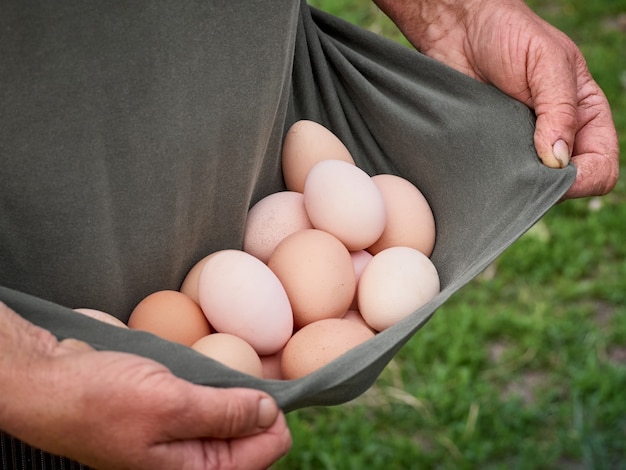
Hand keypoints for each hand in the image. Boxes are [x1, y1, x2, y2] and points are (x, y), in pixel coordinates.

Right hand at [0, 303, 290, 469]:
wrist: (51, 385)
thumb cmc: (103, 398)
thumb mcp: (171, 403)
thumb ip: (226, 413)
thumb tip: (271, 413)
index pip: (267, 451)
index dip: (275, 417)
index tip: (267, 381)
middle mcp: (192, 461)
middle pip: (252, 437)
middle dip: (257, 403)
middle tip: (246, 366)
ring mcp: (180, 439)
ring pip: (231, 418)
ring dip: (236, 390)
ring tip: (227, 364)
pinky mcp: (169, 417)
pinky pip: (208, 405)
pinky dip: (215, 385)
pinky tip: (207, 367)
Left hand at [374, 0, 618, 198]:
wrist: (459, 30)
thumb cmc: (508, 35)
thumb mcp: (546, 62)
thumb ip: (559, 109)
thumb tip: (558, 160)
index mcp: (585, 116)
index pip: (601, 166)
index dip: (583, 178)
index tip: (552, 171)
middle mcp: (558, 136)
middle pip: (567, 186)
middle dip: (548, 185)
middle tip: (517, 169)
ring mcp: (523, 146)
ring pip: (530, 187)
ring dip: (517, 183)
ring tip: (497, 161)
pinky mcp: (492, 149)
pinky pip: (498, 178)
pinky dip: (493, 178)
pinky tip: (482, 163)